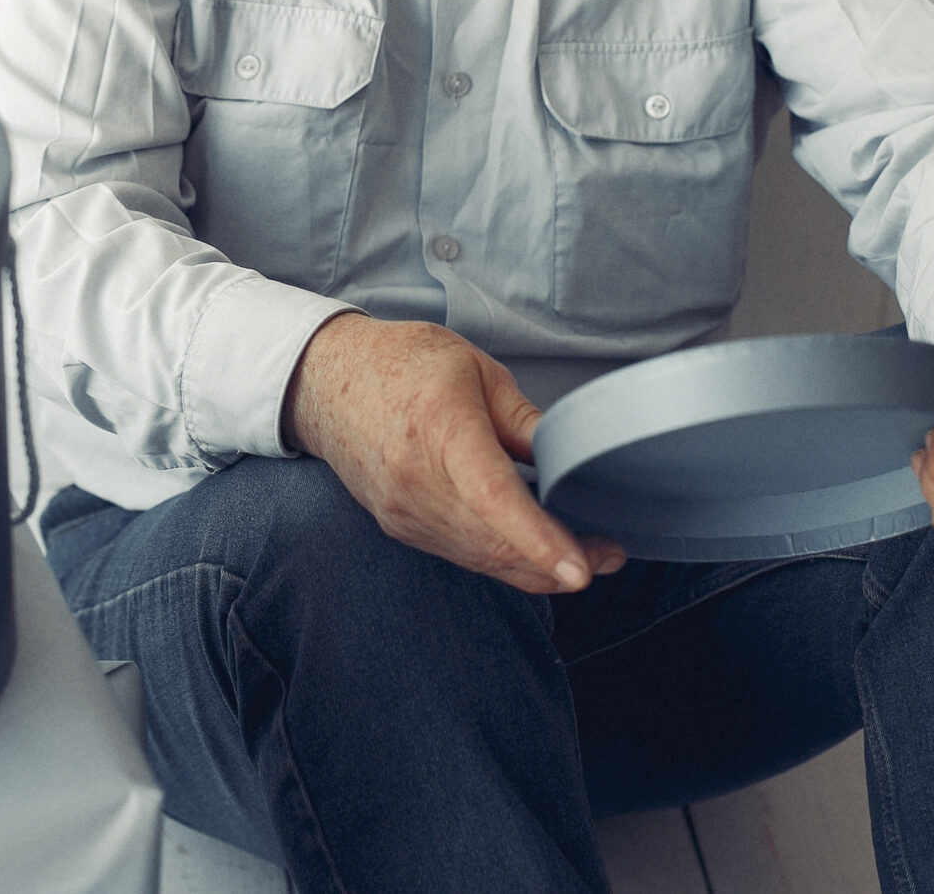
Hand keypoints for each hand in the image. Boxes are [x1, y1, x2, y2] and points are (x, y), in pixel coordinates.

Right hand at [282, 314, 626, 592]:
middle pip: (496, 542)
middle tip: (609, 556)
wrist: (324, 382)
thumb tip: (571, 458)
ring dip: (535, 568)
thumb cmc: (401, 364)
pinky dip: (502, 558)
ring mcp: (405, 512)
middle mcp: (417, 481)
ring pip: (482, 558)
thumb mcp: (475, 369)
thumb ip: (524, 420)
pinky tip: (533, 551)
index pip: (494, 499)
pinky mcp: (401, 526)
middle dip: (558, 561)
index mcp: (441, 429)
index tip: (581, 568)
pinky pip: (462, 554)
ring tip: (585, 557)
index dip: (539, 539)